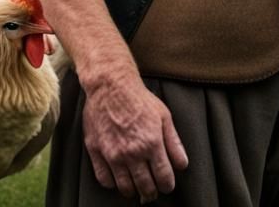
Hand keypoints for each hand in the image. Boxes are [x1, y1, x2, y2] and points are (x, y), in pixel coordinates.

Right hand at [82, 68, 188, 201]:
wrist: (111, 85)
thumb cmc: (139, 98)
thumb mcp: (164, 116)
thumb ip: (174, 142)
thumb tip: (182, 164)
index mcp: (152, 143)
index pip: (163, 178)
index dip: (168, 186)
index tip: (167, 186)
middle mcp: (132, 153)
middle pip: (145, 187)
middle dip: (152, 192)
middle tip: (153, 190)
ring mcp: (112, 155)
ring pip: (125, 188)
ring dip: (133, 191)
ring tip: (137, 187)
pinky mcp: (96, 152)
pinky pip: (105, 180)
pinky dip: (113, 184)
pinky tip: (118, 178)